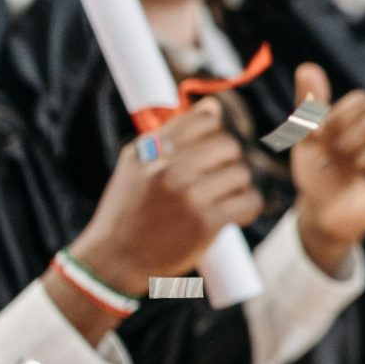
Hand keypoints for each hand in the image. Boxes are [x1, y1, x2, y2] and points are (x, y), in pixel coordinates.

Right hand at [71, 100, 260, 294]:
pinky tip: (234, 214)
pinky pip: (249, 201)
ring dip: (238, 186)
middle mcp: (168, 168)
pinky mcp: (206, 222)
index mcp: (151, 150)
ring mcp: (188, 196)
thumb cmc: (130, 207)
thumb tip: (214, 106)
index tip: (211, 151)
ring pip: (241, 173)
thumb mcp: (137, 164)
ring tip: (222, 198)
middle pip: (229, 145)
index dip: (215, 133)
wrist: (116, 257)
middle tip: (218, 178)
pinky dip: (248, 207)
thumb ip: (173, 133)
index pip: (205, 120)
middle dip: (229, 161)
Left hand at [289, 64, 364, 272]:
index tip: (323, 137)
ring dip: (362, 161)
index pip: (363, 102)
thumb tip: (306, 66)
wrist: (322, 212)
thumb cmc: (316, 171)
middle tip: (337, 159)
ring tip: (354, 171)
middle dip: (347, 143)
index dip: (338, 119)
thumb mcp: (305, 137)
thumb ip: (308, 103)